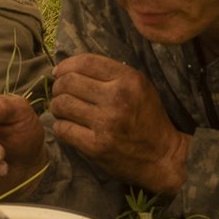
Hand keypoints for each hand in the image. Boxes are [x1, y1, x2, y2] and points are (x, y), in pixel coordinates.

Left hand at [49, 54, 189, 194]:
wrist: (162, 156)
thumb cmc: (148, 118)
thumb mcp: (140, 86)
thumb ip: (112, 73)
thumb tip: (71, 68)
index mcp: (129, 80)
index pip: (86, 62)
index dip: (66, 64)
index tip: (58, 71)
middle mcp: (117, 98)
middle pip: (69, 82)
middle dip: (58, 85)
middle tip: (59, 92)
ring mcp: (106, 123)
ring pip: (63, 104)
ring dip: (56, 105)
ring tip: (61, 108)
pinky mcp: (96, 146)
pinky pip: (63, 128)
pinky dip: (59, 125)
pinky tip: (66, 125)